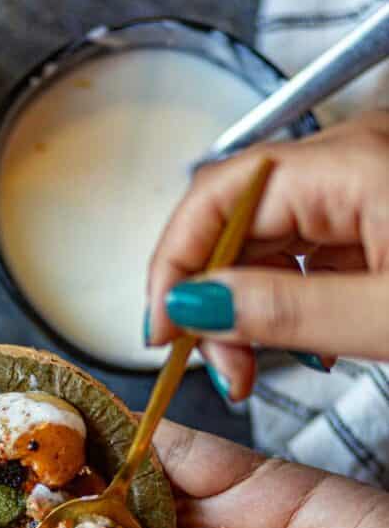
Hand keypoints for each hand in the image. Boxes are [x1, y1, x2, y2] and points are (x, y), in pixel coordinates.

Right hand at [146, 111, 388, 400]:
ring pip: (266, 241)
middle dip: (211, 298)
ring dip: (244, 308)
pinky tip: (298, 342)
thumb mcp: (385, 316)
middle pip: (236, 219)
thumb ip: (287, 310)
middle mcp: (351, 161)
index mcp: (353, 163)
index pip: (221, 195)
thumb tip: (194, 305)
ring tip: (249, 366)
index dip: (174, 264)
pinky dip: (285, 302)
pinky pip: (304, 254)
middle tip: (219, 366)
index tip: (161, 330)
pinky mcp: (376, 219)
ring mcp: (364, 187)